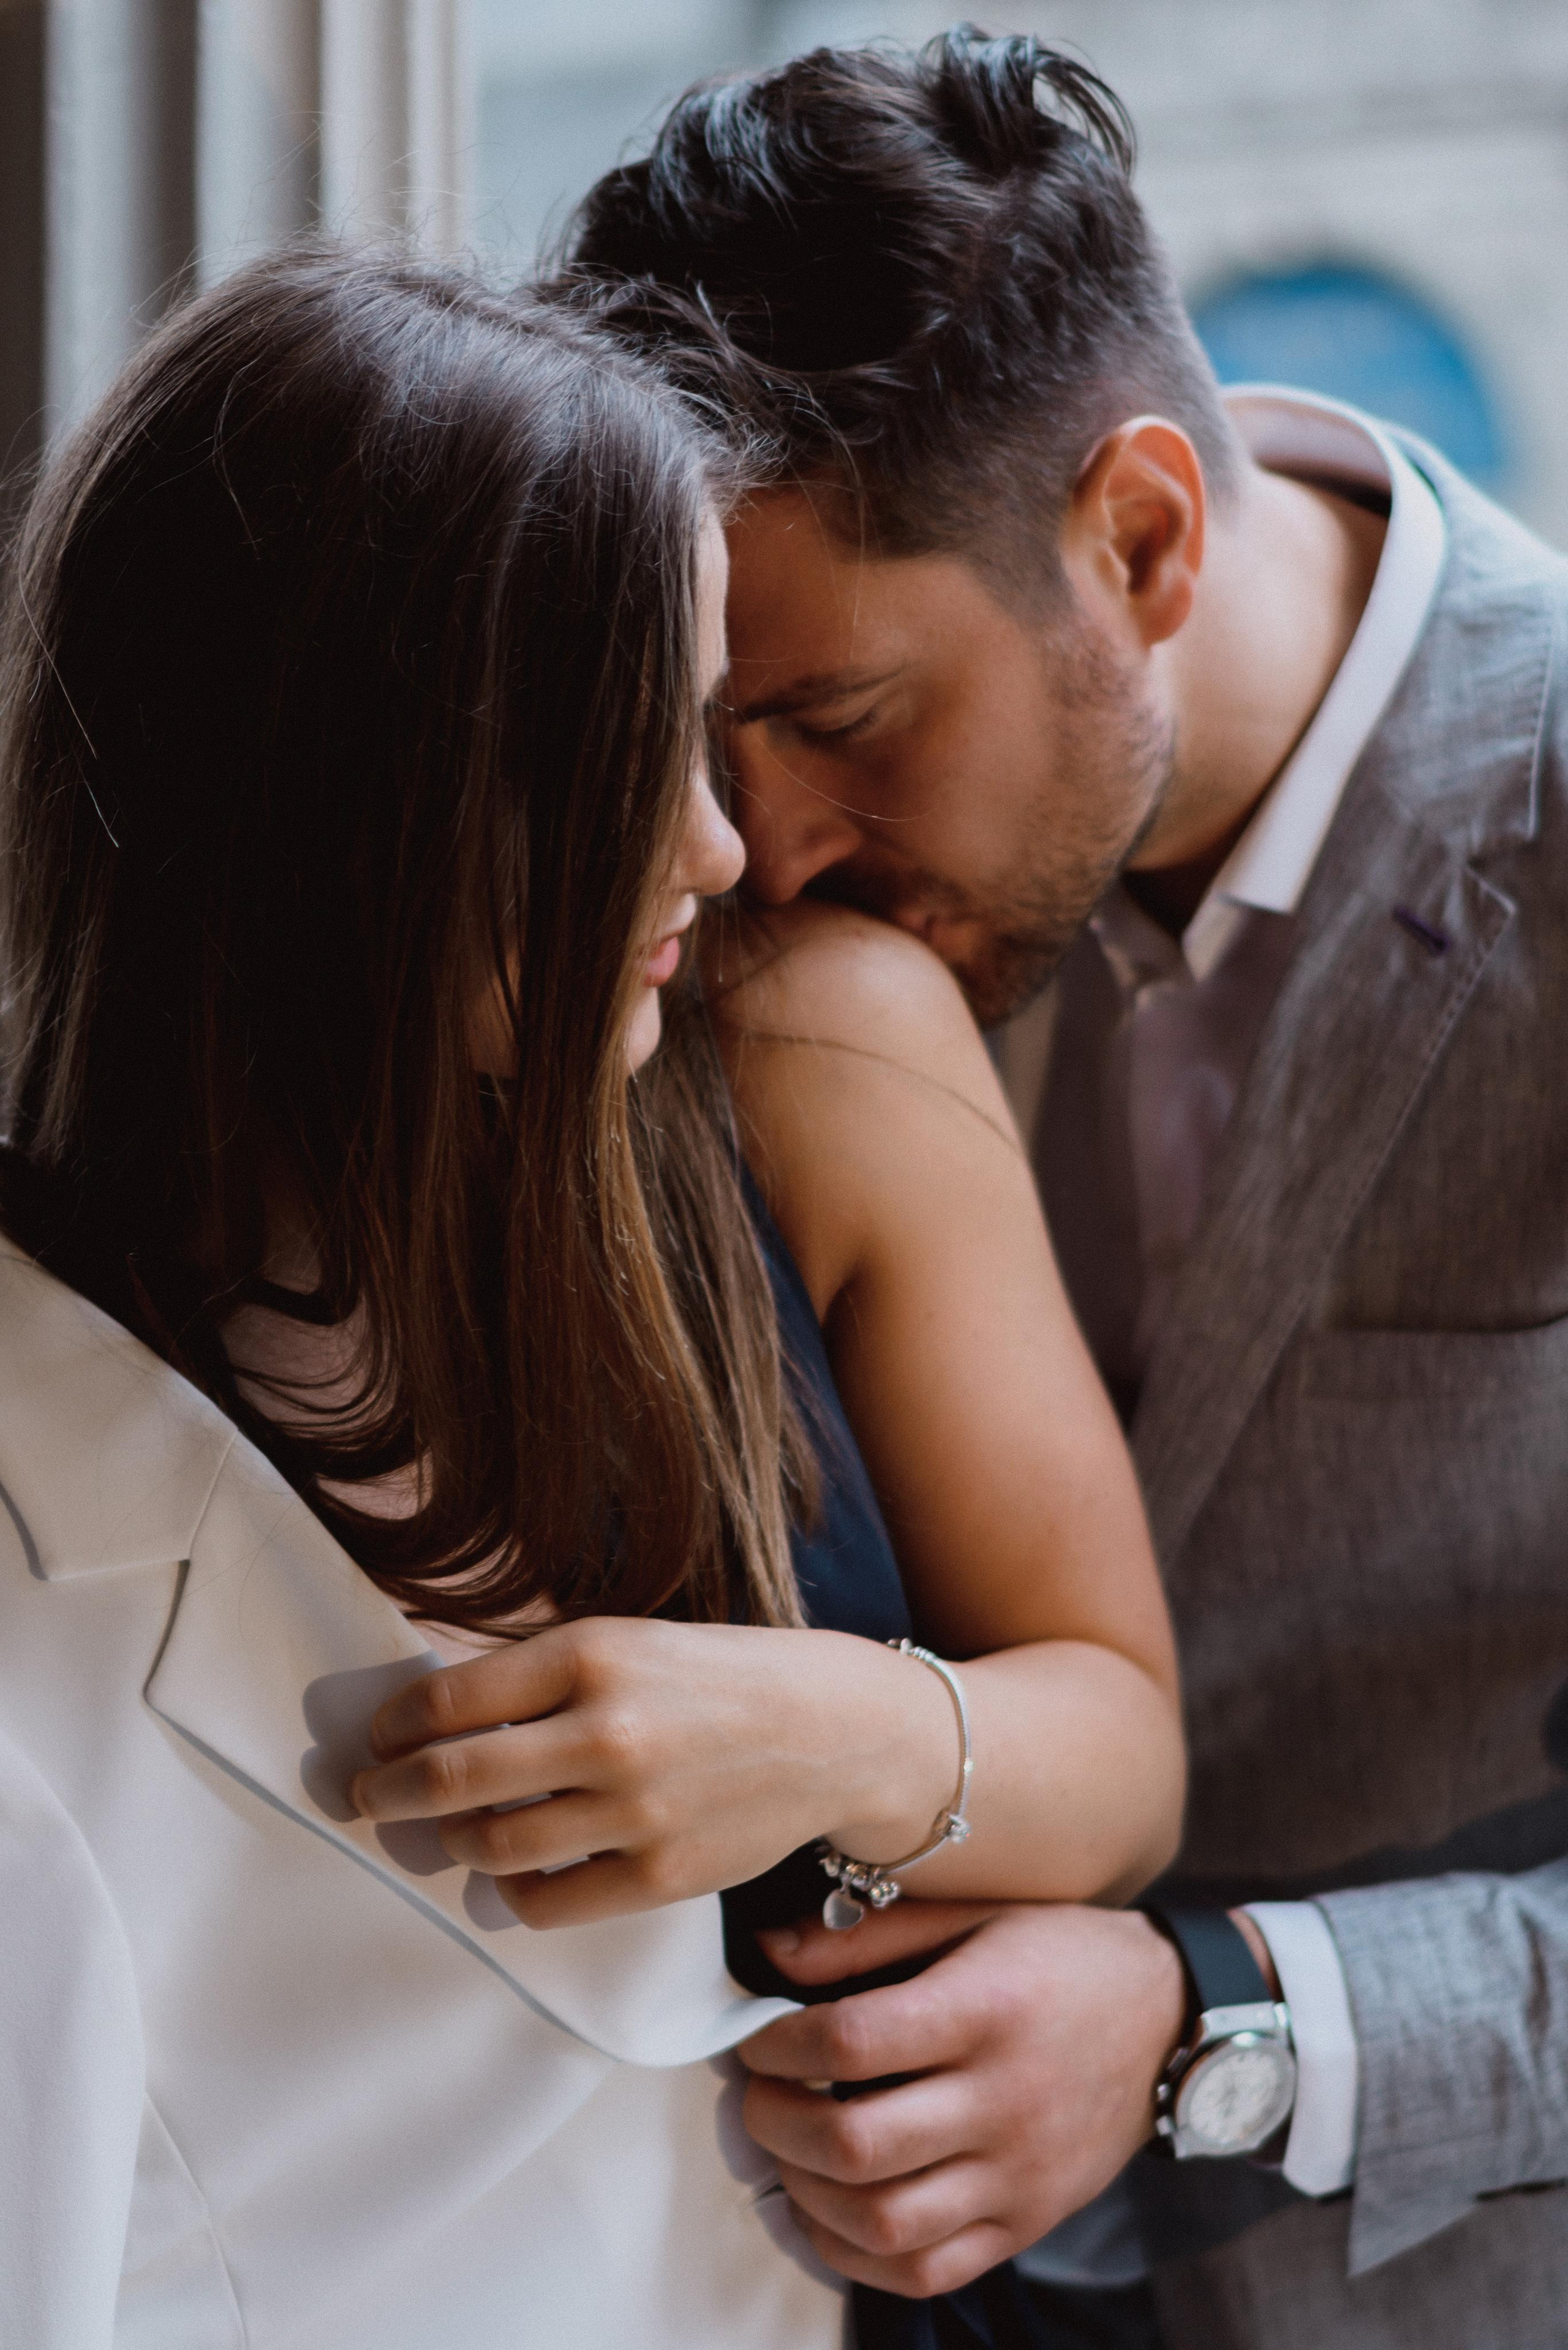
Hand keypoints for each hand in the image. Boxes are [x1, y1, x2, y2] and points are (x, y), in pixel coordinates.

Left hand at [348, 1617, 953, 1927]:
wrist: (834, 1732)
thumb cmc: (718, 1676)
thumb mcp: (627, 1639)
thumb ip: (536, 1670)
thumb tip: (431, 1703)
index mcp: (591, 1654)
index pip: (446, 1701)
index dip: (393, 1727)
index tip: (378, 1739)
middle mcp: (607, 1731)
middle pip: (450, 1779)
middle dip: (389, 1792)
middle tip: (368, 1797)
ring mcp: (635, 1810)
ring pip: (489, 1846)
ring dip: (450, 1842)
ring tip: (449, 1831)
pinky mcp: (660, 1875)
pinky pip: (546, 1902)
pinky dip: (513, 1891)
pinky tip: (517, 1870)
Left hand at [737, 1897, 1186, 2296]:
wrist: (1170, 2018)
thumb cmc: (1060, 1956)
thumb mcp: (972, 1915)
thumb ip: (866, 1936)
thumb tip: (767, 1952)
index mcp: (984, 2011)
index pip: (851, 2041)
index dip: (777, 2044)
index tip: (755, 2037)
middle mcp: (1003, 2101)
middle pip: (857, 2145)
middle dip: (776, 2125)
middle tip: (755, 2098)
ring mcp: (1018, 2174)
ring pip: (885, 2223)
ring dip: (807, 2196)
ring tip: (787, 2154)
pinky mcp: (1027, 2223)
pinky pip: (928, 2271)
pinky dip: (859, 2257)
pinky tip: (830, 2215)